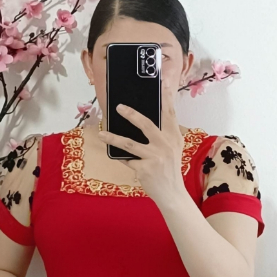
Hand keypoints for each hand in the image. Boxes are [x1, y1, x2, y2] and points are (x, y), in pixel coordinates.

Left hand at [97, 76, 185, 205]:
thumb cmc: (169, 169)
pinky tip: (113, 153)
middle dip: (131, 114)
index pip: (168, 112)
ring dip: (113, 137)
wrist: (172, 194)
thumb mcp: (173, 148)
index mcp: (174, 136)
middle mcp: (165, 144)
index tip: (159, 82)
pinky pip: (127, 159)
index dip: (164, 97)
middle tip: (118, 107)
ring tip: (102, 133)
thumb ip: (164, 132)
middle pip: (146, 124)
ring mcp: (154, 157)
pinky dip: (120, 156)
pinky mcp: (144, 169)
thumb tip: (144, 116)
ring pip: (129, 143)